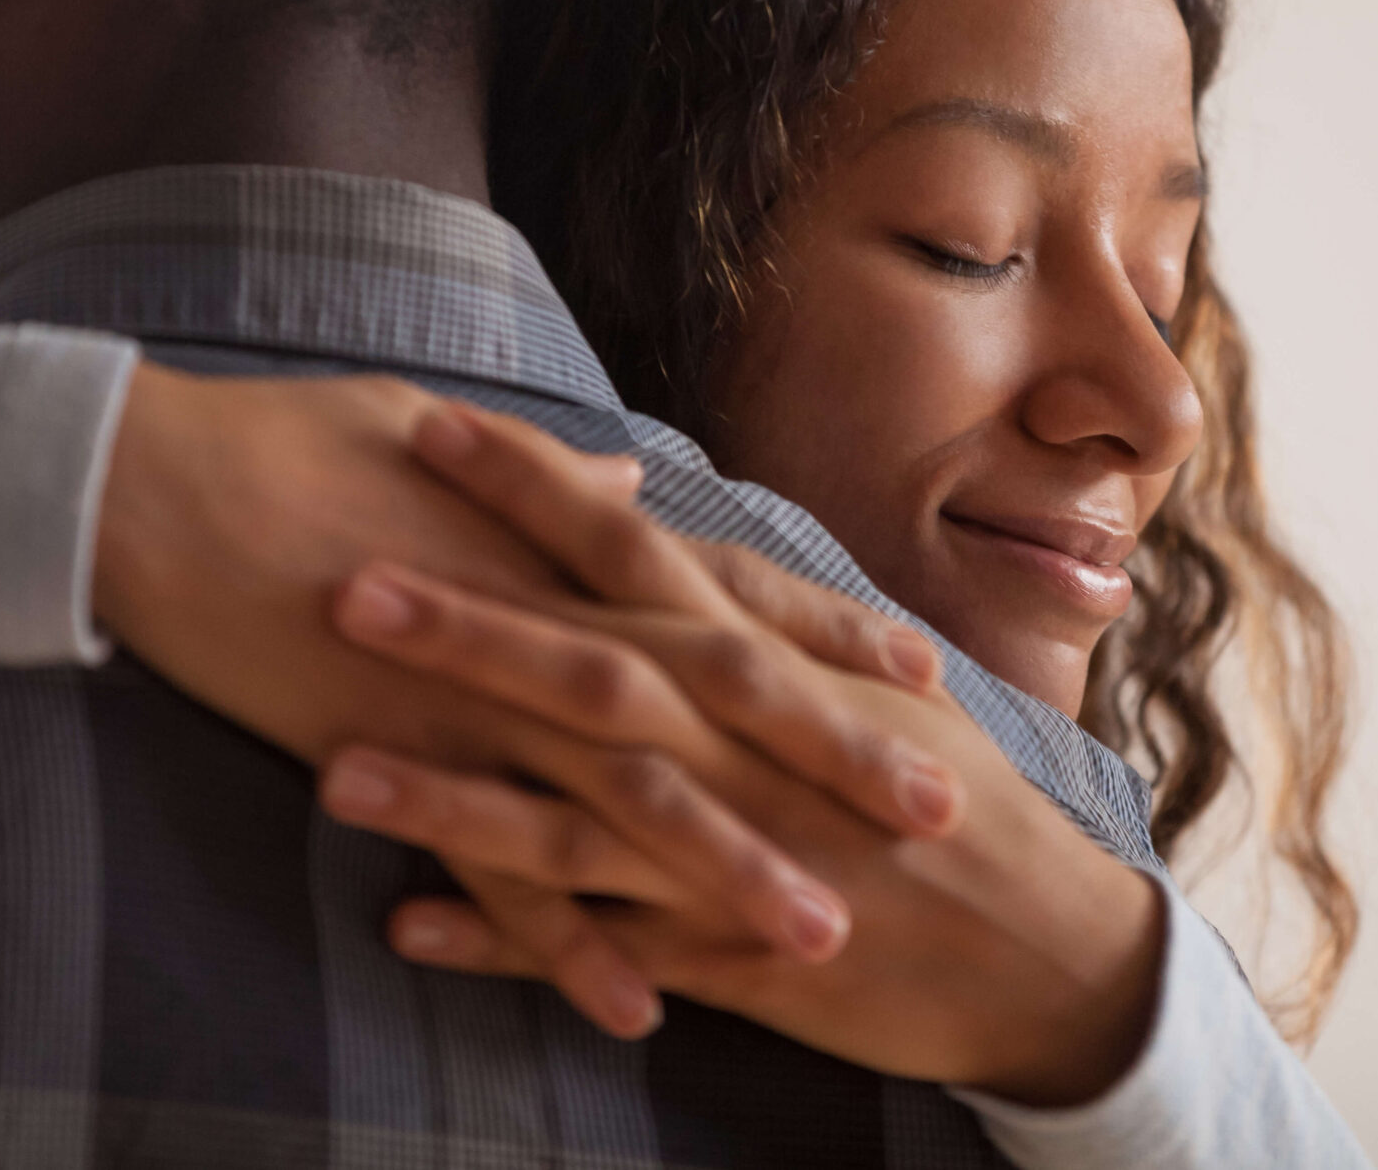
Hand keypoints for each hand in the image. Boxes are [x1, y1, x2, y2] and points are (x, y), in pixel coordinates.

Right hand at [92, 366, 960, 1029]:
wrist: (146, 488)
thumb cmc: (289, 446)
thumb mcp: (437, 439)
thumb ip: (550, 484)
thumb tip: (621, 481)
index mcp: (562, 541)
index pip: (726, 590)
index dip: (828, 631)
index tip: (919, 669)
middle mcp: (542, 616)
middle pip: (717, 698)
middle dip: (831, 760)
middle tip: (937, 816)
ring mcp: (474, 694)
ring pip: (630, 797)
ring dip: (729, 872)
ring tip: (820, 935)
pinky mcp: (395, 759)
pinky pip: (497, 871)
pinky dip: (567, 945)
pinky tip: (634, 1009)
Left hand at [333, 406, 1169, 1104]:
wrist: (1047, 947)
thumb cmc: (957, 803)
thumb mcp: (865, 687)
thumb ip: (760, 614)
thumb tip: (677, 533)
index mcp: (768, 661)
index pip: (636, 546)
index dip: (535, 486)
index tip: (433, 422)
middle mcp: (742, 744)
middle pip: (589, 668)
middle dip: (468, 624)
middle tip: (341, 577)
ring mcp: (733, 852)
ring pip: (572, 817)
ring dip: (453, 794)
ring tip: (330, 771)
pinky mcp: (729, 954)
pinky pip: (598, 946)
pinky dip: (504, 939)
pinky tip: (404, 927)